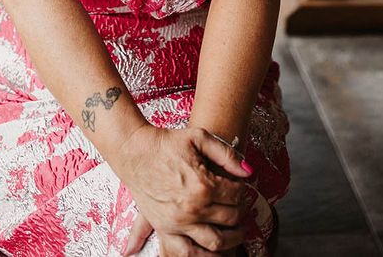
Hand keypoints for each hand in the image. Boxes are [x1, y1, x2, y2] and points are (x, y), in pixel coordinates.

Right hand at [119, 125, 249, 254]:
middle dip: (239, 211)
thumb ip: (226, 154)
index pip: (237, 194)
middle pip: (231, 217)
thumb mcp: (198, 137)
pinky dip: (206, 256)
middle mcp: (193, 207)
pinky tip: (214, 250)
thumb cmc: (165, 142)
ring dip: (232, 239)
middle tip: (239, 206)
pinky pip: (190, 252)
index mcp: (204, 184)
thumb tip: (249, 172)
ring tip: (236, 232)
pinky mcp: (165, 229)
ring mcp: (179, 221)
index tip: (238, 186)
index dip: (242, 189)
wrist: (133, 151)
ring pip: (217, 241)